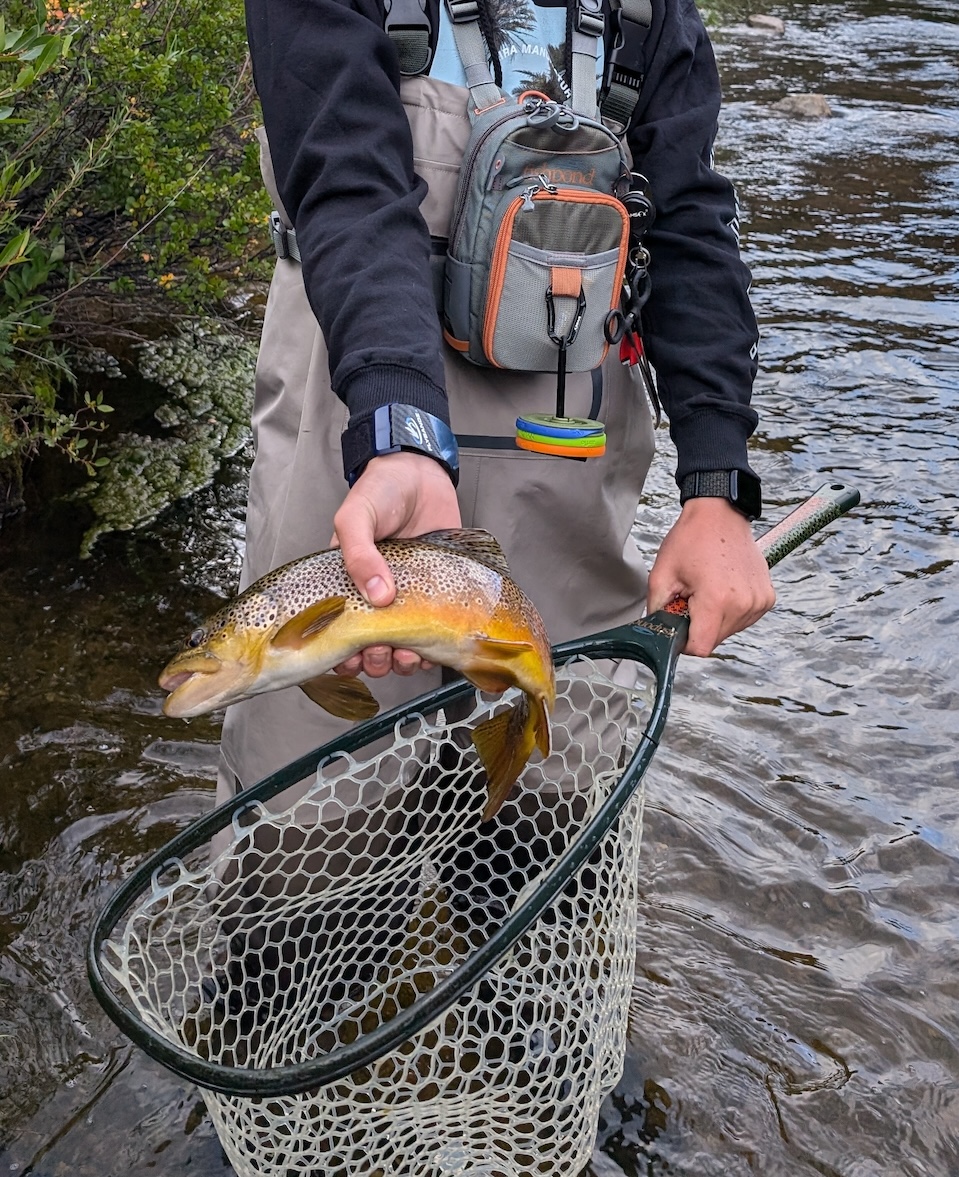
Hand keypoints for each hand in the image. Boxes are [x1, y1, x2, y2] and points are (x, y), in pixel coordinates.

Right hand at [330, 450, 460, 677]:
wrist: (422, 473)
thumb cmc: (381, 491)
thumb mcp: (357, 517)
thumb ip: (359, 554)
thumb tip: (378, 596)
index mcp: (347, 583)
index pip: (337, 630)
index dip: (340, 652)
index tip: (349, 658)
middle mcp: (375, 597)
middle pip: (370, 648)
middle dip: (374, 660)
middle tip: (381, 653)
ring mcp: (408, 599)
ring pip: (401, 648)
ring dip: (402, 662)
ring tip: (408, 655)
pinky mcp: (436, 596)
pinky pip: (432, 634)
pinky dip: (431, 648)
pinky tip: (432, 646)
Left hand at [646, 498, 775, 657]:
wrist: (720, 513)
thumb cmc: (692, 539)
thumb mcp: (661, 575)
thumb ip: (656, 612)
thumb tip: (657, 635)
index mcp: (717, 600)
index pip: (700, 648)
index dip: (684, 642)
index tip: (678, 624)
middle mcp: (743, 604)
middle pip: (714, 640)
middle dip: (698, 626)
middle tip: (691, 598)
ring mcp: (759, 601)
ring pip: (729, 632)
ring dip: (714, 619)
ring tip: (708, 590)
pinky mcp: (767, 598)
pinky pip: (743, 619)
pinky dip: (730, 611)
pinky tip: (723, 589)